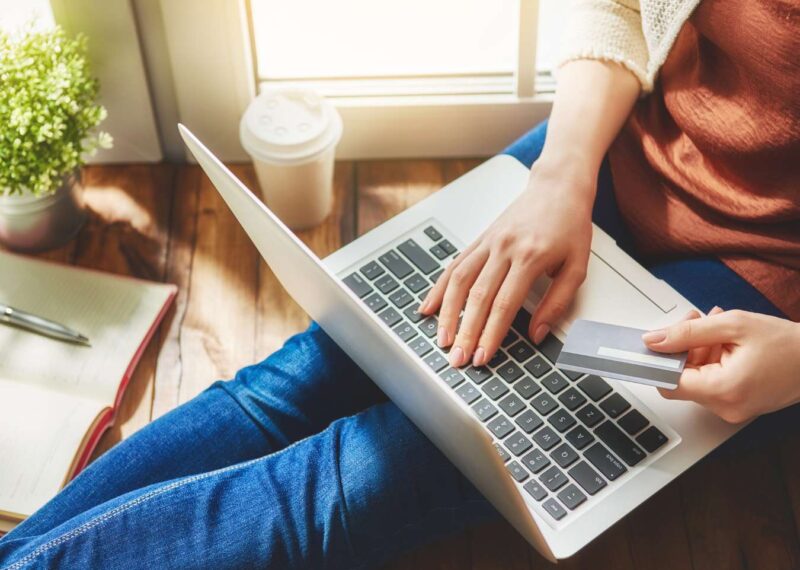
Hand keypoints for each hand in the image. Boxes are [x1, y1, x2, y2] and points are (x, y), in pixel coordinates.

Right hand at [419, 159, 594, 366]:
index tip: (483, 356)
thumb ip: (557, 302)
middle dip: (465, 332)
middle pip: (477, 298)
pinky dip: (439, 288)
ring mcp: (488, 243)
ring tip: (442, 339)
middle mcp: (504, 248)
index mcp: (530, 257)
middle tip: (458, 359)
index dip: (491, 334)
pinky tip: (429, 307)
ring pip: (459, 281)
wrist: (557, 186)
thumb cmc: (570, 225)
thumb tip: (538, 334)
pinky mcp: (479, 239)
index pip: (505, 304)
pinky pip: (454, 266)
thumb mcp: (577, 267)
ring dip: (447, 314)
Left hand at [644, 309, 799, 422]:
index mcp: (723, 390)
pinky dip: (712, 361)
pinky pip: (712, 383)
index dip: (659, 360)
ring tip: (718, 328)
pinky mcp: (737, 405)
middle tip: (697, 321)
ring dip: (699, 350)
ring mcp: (732, 410)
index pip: (669, 383)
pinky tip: (726, 342)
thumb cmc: (788, 344)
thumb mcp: (733, 325)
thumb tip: (654, 340)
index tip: (654, 343)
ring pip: (696, 379)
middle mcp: (725, 407)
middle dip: (683, 347)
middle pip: (681, 379)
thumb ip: (688, 332)